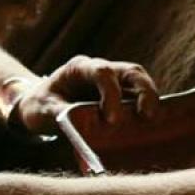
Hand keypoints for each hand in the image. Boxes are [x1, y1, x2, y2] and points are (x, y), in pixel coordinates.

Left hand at [13, 55, 159, 134]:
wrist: (39, 105)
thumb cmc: (39, 105)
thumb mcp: (41, 110)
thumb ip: (58, 114)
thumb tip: (75, 126)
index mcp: (79, 68)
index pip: (102, 72)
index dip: (111, 93)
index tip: (111, 119)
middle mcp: (100, 70)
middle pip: (130, 71)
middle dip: (143, 90)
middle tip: (147, 115)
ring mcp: (112, 82)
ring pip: (139, 82)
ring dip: (150, 98)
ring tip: (155, 120)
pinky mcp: (120, 97)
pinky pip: (138, 98)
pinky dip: (147, 108)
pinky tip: (153, 125)